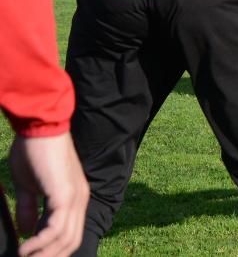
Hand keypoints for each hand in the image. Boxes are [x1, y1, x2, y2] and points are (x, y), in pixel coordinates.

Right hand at [9, 134, 88, 256]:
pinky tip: (24, 248)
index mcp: (74, 198)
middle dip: (50, 256)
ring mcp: (75, 198)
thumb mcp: (29, 186)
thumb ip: (30, 209)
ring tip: (22, 256)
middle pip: (71, 241)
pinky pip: (56, 229)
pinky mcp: (64, 195)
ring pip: (65, 239)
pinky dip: (40, 243)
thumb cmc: (34, 152)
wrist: (40, 128)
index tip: (31, 256)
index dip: (52, 250)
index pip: (70, 234)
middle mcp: (80, 200)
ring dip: (43, 253)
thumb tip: (26, 232)